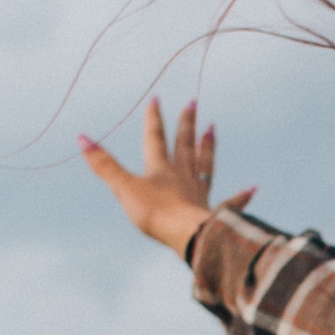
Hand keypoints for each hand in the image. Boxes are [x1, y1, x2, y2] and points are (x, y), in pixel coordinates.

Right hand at [78, 97, 252, 256]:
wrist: (188, 236)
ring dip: (207, 147)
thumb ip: (105, 165)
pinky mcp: (212, 215)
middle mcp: (183, 178)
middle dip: (186, 124)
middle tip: (193, 102)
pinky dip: (241, 197)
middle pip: (184, 145)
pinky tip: (253, 190)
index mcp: (161, 170)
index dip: (154, 119)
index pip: (156, 139)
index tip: (157, 99)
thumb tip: (82, 138)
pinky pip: (229, 204)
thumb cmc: (156, 214)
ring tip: (213, 129)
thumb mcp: (124, 188)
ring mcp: (199, 195)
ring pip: (205, 166)